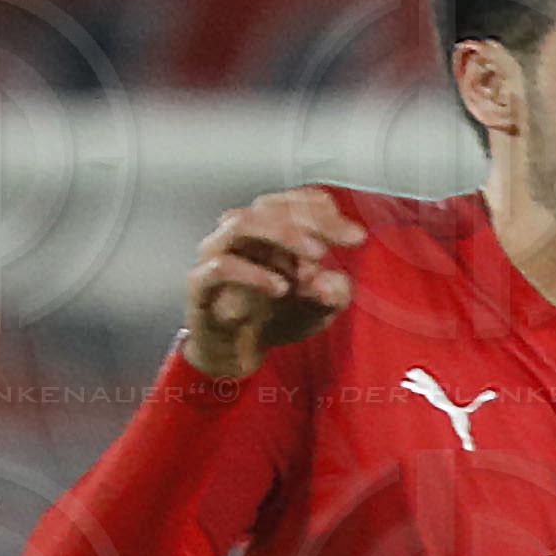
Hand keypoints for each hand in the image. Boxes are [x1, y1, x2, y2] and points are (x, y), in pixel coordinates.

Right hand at [184, 189, 365, 380]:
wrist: (235, 352)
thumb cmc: (275, 317)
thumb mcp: (318, 308)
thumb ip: (332, 293)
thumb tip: (334, 283)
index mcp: (268, 228)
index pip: (292, 203)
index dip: (325, 212)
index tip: (356, 236)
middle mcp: (239, 233)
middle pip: (269, 206)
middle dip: (311, 220)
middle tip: (343, 240)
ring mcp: (215, 254)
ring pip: (242, 224)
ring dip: (283, 235)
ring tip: (316, 256)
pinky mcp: (200, 284)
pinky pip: (220, 268)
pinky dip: (253, 274)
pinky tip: (281, 288)